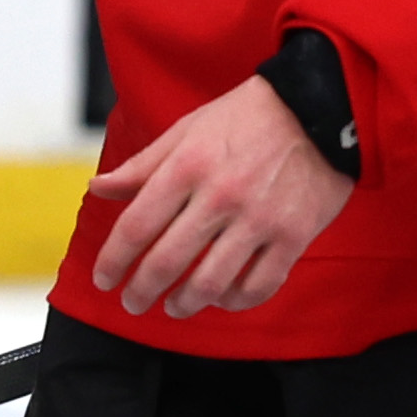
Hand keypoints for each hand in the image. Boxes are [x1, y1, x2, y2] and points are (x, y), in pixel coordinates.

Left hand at [88, 75, 356, 321]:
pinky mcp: (294, 235)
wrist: (319, 109)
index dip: (113, 260)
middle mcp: (220, 196)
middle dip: (141, 292)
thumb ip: (142, 165)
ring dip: (185, 304)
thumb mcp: (188, 129)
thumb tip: (98, 188)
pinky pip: (260, 285)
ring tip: (175, 307)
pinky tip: (223, 298)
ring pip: (211, 282)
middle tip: (133, 303)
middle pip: (166, 261)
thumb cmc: (249, 117)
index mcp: (188, 166)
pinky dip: (236, 301)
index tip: (105, 278)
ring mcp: (259, 219)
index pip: (136, 226)